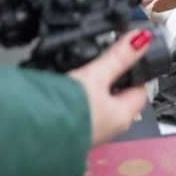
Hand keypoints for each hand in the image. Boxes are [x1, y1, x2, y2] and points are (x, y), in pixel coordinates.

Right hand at [66, 29, 153, 145]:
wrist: (33, 136)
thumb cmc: (68, 113)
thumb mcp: (96, 76)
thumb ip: (118, 57)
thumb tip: (142, 39)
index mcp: (122, 116)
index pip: (139, 92)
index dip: (136, 74)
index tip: (130, 59)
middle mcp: (108, 129)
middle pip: (119, 100)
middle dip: (112, 82)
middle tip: (105, 63)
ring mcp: (90, 133)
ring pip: (98, 106)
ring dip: (92, 92)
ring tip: (82, 75)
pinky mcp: (71, 133)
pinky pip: (80, 113)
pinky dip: (77, 101)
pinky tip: (65, 93)